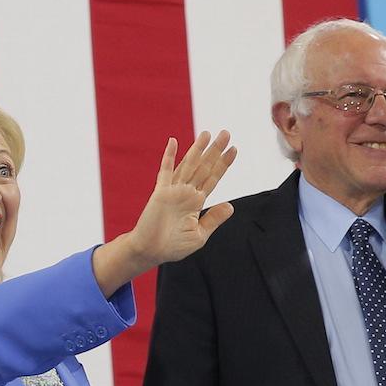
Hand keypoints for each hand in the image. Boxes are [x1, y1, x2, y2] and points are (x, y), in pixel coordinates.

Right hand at [127, 131, 237, 267]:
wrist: (151, 252)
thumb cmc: (173, 246)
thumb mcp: (199, 235)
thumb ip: (213, 219)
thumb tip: (231, 206)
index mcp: (196, 202)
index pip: (213, 178)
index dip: (223, 164)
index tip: (234, 149)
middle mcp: (187, 192)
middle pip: (204, 167)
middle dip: (215, 151)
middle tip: (226, 133)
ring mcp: (174, 190)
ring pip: (189, 165)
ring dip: (197, 149)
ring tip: (207, 134)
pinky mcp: (161, 192)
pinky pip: (166, 171)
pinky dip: (169, 157)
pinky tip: (174, 142)